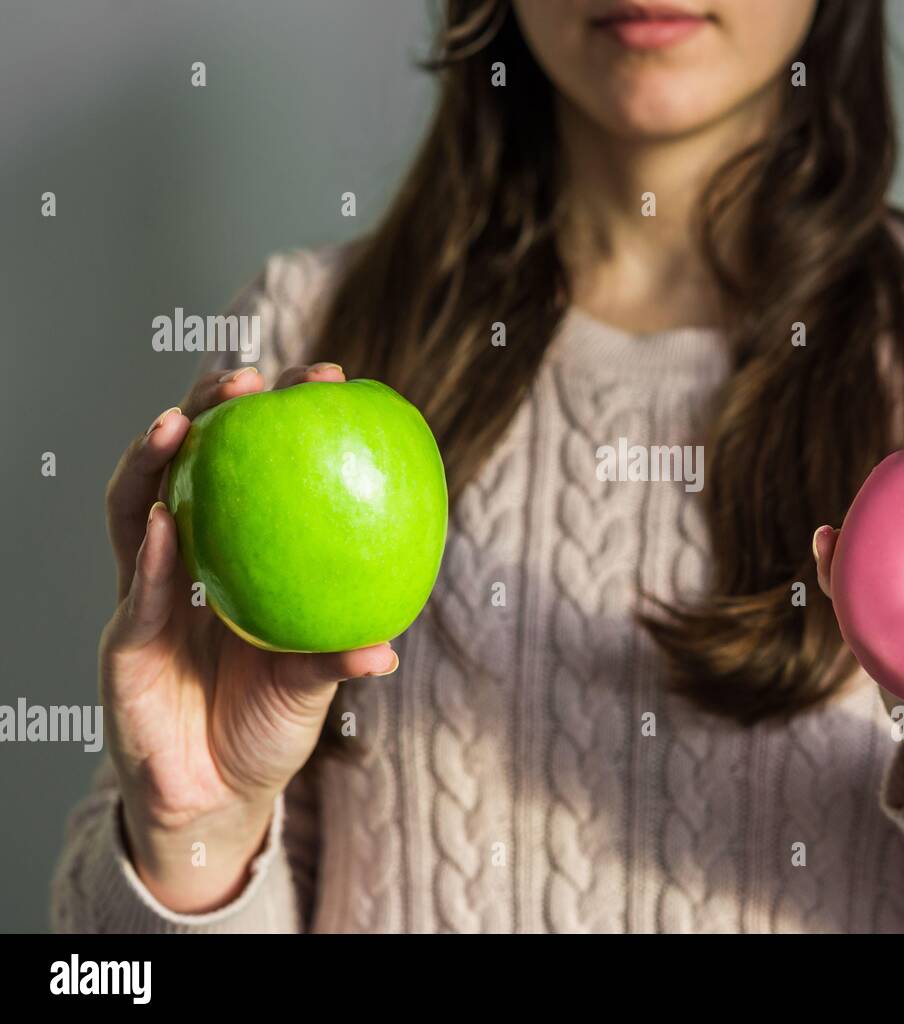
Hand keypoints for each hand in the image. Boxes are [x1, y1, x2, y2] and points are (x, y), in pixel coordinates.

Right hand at [101, 361, 398, 911]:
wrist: (216, 797)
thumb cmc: (266, 724)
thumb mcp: (313, 686)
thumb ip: (340, 658)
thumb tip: (389, 645)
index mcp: (236, 558)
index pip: (253, 472)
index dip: (281, 423)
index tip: (326, 379)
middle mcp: (188, 562)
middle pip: (189, 467)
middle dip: (209, 412)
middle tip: (252, 381)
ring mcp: (151, 596)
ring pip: (139, 510)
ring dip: (156, 460)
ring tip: (182, 419)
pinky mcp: (126, 642)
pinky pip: (141, 593)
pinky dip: (153, 557)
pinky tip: (167, 522)